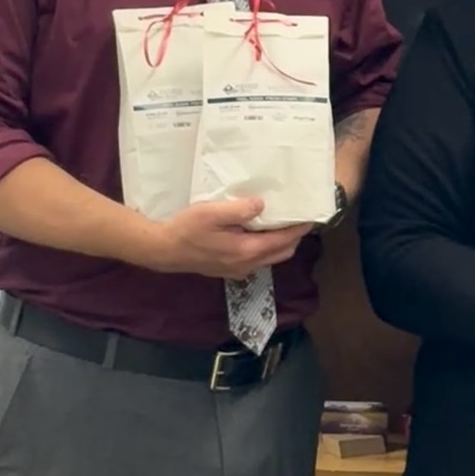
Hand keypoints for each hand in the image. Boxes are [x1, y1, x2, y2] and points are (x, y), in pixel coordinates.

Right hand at [145, 198, 310, 279]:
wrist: (164, 250)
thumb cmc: (186, 229)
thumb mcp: (212, 213)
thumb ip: (240, 209)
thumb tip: (262, 205)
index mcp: (247, 250)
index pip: (284, 240)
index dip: (299, 228)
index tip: (311, 216)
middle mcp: (247, 264)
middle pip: (282, 252)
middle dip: (295, 237)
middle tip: (299, 218)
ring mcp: (238, 270)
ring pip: (271, 258)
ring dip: (281, 243)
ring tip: (282, 224)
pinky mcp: (229, 270)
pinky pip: (257, 260)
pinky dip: (266, 248)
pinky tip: (259, 234)